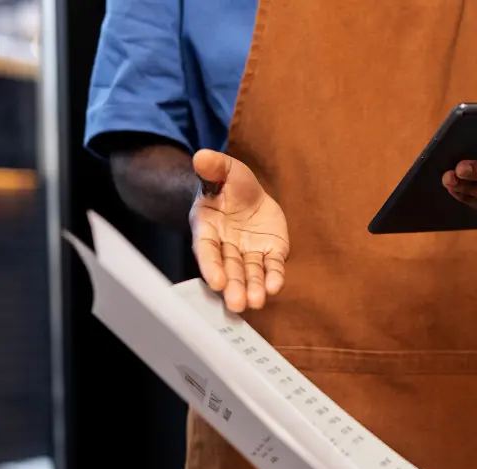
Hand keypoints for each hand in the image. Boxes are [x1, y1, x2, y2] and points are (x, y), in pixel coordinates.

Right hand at [190, 149, 288, 312]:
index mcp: (207, 227)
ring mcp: (249, 251)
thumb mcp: (223, 169)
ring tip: (256, 302)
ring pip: (250, 272)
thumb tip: (201, 157)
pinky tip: (275, 288)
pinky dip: (274, 277)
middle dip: (233, 285)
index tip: (215, 281)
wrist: (247, 195)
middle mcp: (226, 245)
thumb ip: (213, 166)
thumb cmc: (229, 184)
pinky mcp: (270, 252)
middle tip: (237, 304)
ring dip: (253, 287)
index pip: (206, 249)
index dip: (210, 265)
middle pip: (229, 268)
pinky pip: (272, 266)